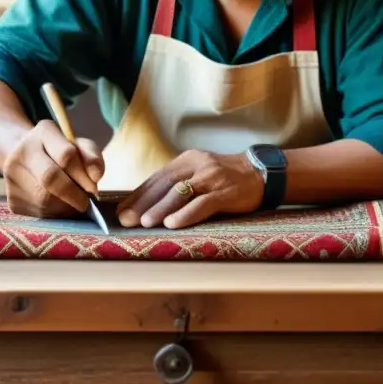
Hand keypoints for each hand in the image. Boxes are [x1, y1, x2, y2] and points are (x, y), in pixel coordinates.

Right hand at [2, 120, 103, 217]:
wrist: (25, 157)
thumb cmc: (59, 152)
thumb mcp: (79, 146)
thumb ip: (92, 156)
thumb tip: (96, 177)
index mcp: (44, 132)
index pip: (66, 155)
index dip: (83, 175)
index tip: (93, 187)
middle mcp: (21, 152)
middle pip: (50, 178)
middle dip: (73, 194)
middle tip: (85, 203)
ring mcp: (11, 176)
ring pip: (43, 200)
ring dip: (65, 206)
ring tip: (72, 203)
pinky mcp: (11, 200)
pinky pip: (38, 213)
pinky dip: (54, 214)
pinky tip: (58, 206)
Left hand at [116, 150, 263, 229]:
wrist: (260, 173)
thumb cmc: (225, 178)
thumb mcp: (199, 173)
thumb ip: (178, 184)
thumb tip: (148, 204)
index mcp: (187, 160)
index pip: (157, 177)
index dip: (138, 194)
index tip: (122, 209)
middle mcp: (197, 165)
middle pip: (164, 184)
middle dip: (143, 203)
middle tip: (126, 219)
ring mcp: (212, 177)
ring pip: (180, 193)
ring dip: (160, 208)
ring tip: (144, 222)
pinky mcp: (225, 192)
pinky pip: (202, 203)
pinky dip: (186, 214)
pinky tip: (173, 223)